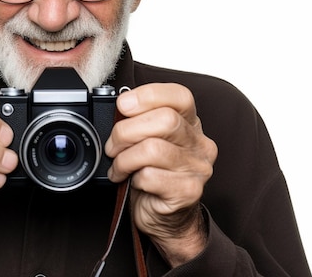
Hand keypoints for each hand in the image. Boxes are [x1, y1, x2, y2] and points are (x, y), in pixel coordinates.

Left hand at [104, 83, 217, 266]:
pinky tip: (130, 181)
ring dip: (125, 157)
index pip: (179, 96)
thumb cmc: (154, 174)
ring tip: (119, 165)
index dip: (148, 95)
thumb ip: (141, 121)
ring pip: (153, 148)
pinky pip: (151, 176)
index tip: (123, 104)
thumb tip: (119, 107)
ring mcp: (197, 168)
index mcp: (190, 123)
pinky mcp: (188, 191)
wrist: (166, 217)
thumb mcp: (149, 140)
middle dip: (127, 130)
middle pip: (165, 120)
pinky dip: (132, 177)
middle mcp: (199, 143)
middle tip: (113, 145)